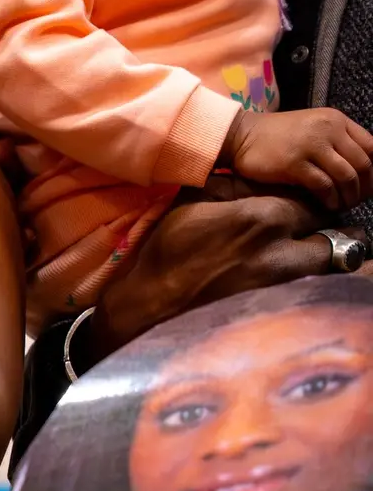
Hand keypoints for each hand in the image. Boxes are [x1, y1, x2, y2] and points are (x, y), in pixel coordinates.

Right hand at [88, 176, 352, 359]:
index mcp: (260, 218)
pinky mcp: (282, 308)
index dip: (310, 202)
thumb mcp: (193, 200)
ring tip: (312, 251)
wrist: (156, 301)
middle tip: (318, 228)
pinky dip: (315, 278)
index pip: (311, 203)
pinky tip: (298, 275)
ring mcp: (286, 284)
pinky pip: (316, 287)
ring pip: (333, 264)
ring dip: (328, 255)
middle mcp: (283, 251)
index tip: (304, 205)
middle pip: (334, 236)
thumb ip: (235, 186)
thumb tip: (264, 183)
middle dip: (329, 229)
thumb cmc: (169, 247)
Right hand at [222, 108, 372, 210]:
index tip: (368, 187)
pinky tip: (326, 204)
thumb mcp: (313, 130)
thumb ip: (337, 143)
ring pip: (347, 176)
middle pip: (363, 164)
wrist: (240, 135)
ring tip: (341, 205)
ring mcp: (310, 144)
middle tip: (356, 200)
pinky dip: (330, 199)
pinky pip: (324, 186)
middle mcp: (327, 128)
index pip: (372, 147)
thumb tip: (363, 174)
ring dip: (348, 196)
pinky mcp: (294, 162)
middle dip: (364, 188)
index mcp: (335, 120)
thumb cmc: (276, 137)